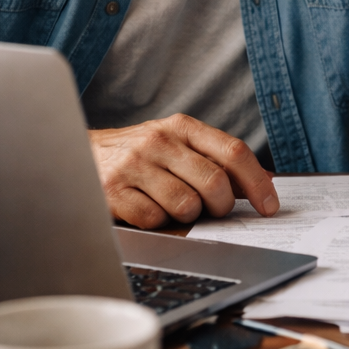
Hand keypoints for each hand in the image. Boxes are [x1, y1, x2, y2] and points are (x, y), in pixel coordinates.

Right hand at [89, 114, 279, 228]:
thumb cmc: (140, 155)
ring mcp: (135, 165)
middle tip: (212, 211)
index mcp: (182, 126)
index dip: (258, 182)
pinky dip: (159, 222)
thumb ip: (215, 159)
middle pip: (214, 182)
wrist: (77, 153)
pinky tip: (148, 209)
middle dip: (221, 206)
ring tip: (173, 206)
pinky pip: (155, 219)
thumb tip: (263, 183)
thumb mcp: (177, 144)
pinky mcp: (112, 190)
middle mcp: (159, 140)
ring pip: (186, 205)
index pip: (233, 151)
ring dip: (187, 215)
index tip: (270, 206)